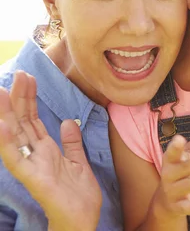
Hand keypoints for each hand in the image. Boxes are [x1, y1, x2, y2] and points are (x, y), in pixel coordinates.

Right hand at [0, 71, 100, 230]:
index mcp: (45, 150)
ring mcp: (32, 166)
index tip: (29, 77)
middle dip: (19, 98)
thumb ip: (71, 142)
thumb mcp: (77, 162)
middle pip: (23, 122)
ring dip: (7, 114)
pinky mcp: (33, 179)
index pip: (33, 119)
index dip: (29, 99)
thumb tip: (67, 121)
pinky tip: (4, 126)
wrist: (82, 220)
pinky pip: (17, 160)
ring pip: (15, 136)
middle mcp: (35, 155)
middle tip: (19, 74)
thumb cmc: (77, 195)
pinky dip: (9, 142)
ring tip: (1, 92)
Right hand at [149, 126, 189, 223]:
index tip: (180, 139)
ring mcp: (172, 191)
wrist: (166, 201)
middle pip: (184, 168)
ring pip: (186, 186)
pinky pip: (185, 207)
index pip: (172, 152)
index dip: (175, 147)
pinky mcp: (177, 206)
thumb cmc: (182, 169)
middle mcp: (169, 175)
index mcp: (171, 160)